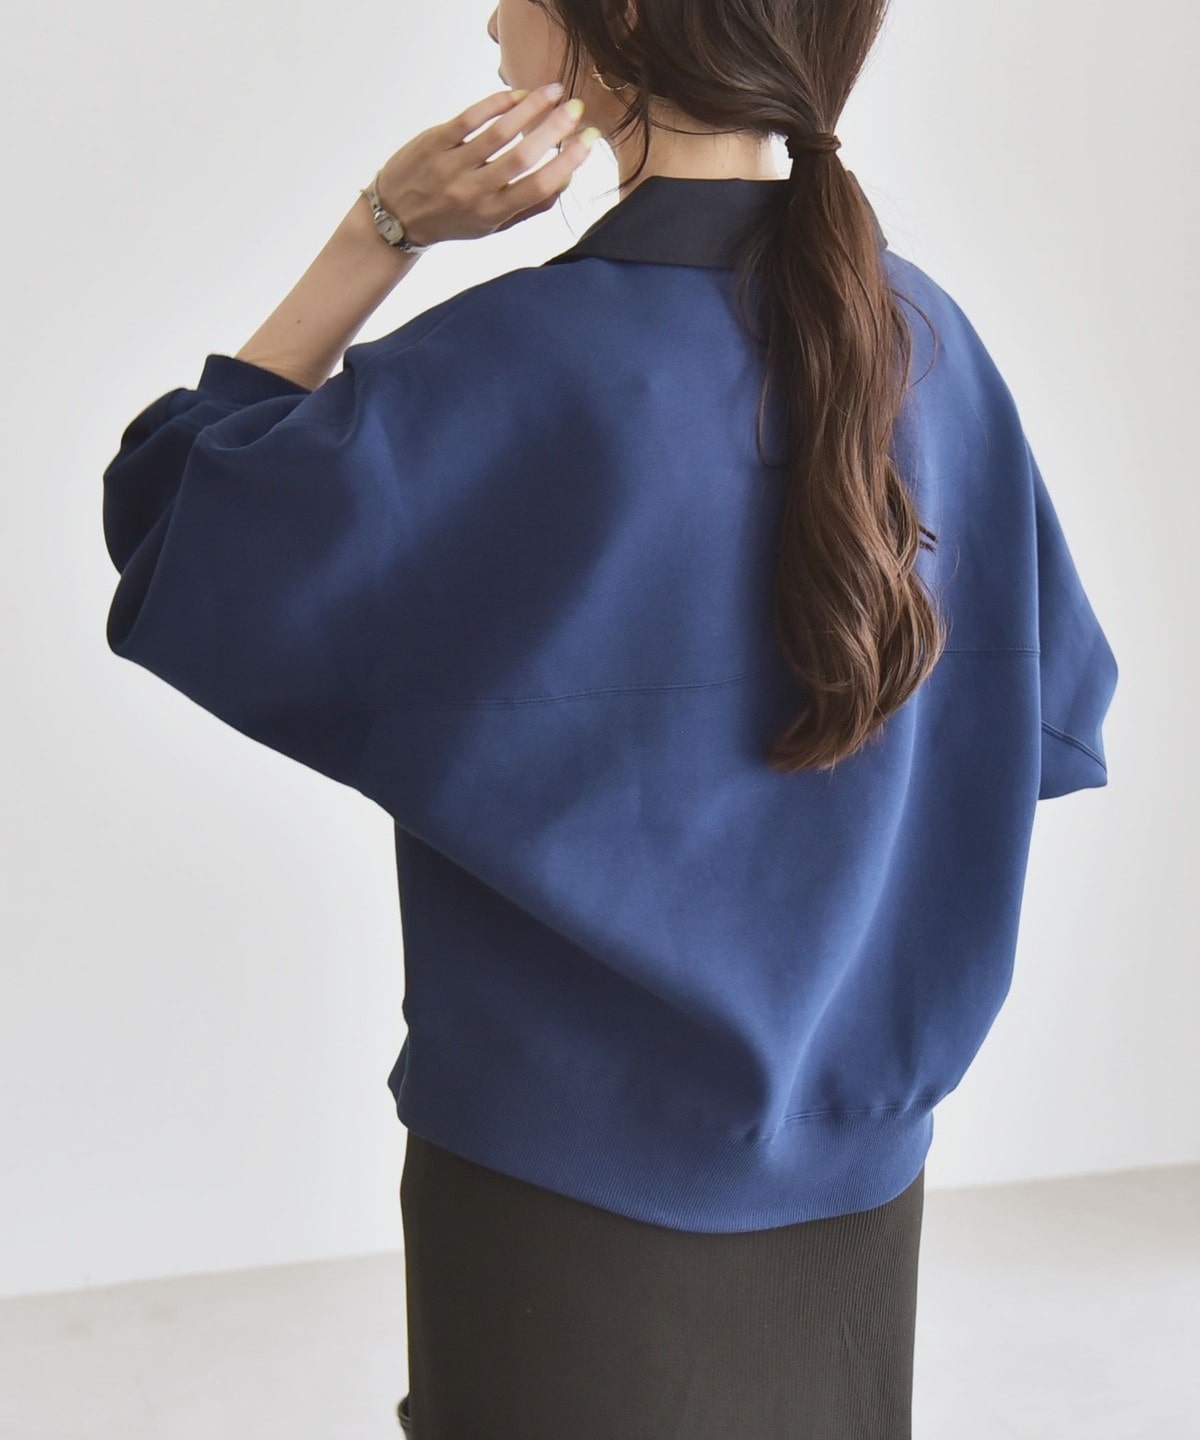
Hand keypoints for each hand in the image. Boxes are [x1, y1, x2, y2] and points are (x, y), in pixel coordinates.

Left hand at [373, 84, 597, 248]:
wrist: (396, 217)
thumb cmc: (451, 221)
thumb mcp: (491, 226)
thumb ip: (528, 207)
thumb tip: (566, 179)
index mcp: (492, 214)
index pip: (539, 188)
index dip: (568, 163)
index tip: (588, 141)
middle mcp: (474, 191)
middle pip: (523, 156)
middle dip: (554, 129)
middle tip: (575, 109)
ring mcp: (453, 165)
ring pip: (499, 132)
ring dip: (531, 108)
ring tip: (553, 92)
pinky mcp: (435, 142)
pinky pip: (471, 118)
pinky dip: (497, 103)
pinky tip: (517, 95)